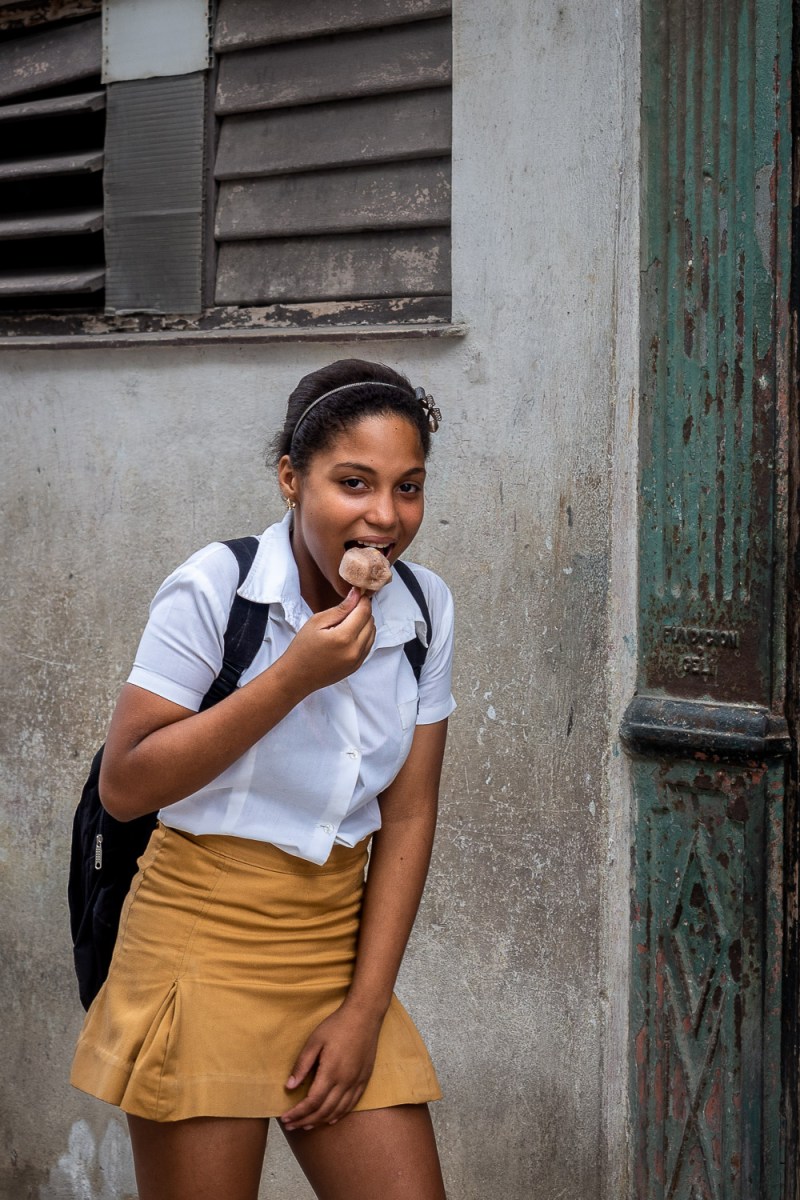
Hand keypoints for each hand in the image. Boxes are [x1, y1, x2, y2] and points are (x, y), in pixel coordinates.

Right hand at [280, 588, 375, 697]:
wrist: (297, 676)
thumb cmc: (302, 647)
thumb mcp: (317, 622)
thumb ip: (340, 608)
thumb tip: (356, 594)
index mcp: (344, 637)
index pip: (364, 611)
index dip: (362, 600)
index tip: (356, 595)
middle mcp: (355, 650)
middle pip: (371, 621)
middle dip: (363, 611)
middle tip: (348, 608)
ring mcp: (358, 660)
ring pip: (372, 633)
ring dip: (365, 624)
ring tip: (347, 622)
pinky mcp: (357, 666)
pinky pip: (369, 645)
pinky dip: (364, 636)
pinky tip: (349, 634)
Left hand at [280, 1002, 382, 1130]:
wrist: (364, 1016)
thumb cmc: (337, 1026)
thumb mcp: (314, 1041)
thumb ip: (302, 1065)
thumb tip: (289, 1086)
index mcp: (331, 1072)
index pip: (312, 1102)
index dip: (297, 1113)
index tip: (285, 1118)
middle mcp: (345, 1081)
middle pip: (324, 1110)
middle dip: (305, 1121)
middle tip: (291, 1125)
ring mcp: (357, 1082)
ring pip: (338, 1111)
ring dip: (321, 1121)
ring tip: (306, 1125)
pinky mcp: (364, 1079)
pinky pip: (352, 1104)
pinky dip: (339, 1115)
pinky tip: (331, 1119)